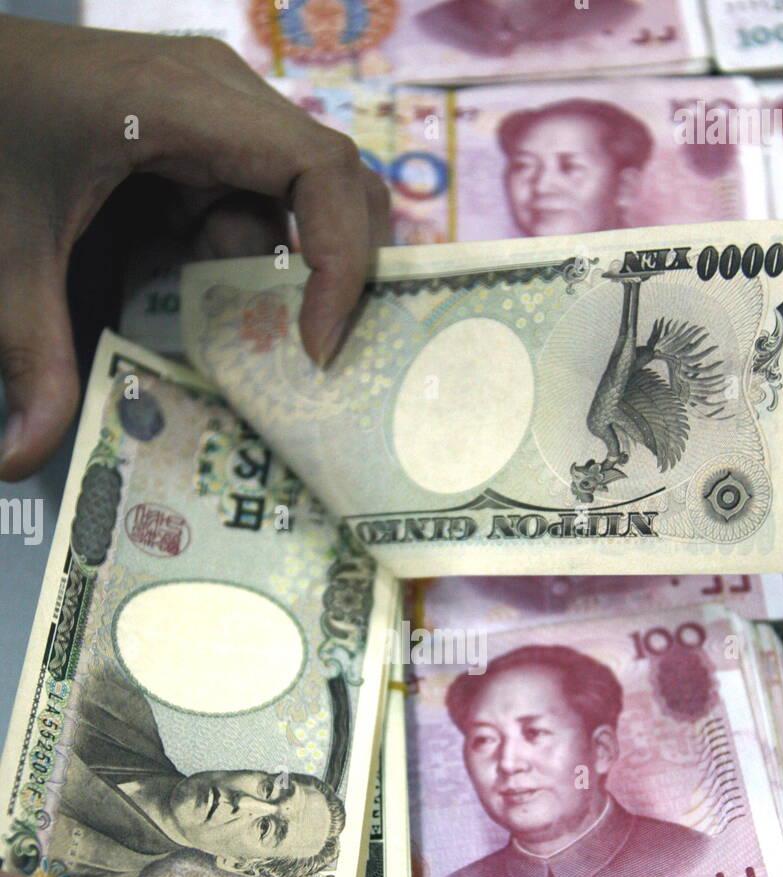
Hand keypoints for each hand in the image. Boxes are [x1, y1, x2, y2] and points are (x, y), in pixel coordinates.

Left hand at [0, 17, 390, 480]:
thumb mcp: (8, 251)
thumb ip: (29, 353)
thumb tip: (21, 462)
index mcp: (188, 103)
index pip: (318, 168)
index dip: (341, 258)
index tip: (316, 343)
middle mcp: (221, 101)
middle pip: (330, 188)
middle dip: (331, 277)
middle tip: (313, 357)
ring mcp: (215, 118)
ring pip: (289, 210)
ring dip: (274, 283)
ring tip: (249, 349)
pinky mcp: (200, 144)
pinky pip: (248, 208)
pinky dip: (241, 269)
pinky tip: (214, 316)